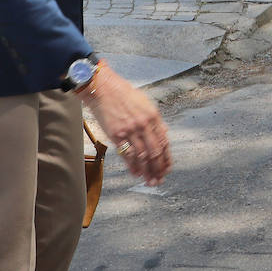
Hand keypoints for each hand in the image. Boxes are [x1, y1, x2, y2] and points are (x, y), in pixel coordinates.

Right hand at [86, 66, 171, 185]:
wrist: (104, 89)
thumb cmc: (125, 95)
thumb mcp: (146, 104)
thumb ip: (155, 120)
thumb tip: (164, 134)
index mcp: (153, 116)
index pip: (164, 142)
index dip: (166, 158)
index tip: (167, 168)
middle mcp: (144, 124)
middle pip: (154, 152)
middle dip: (158, 168)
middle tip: (159, 180)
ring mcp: (130, 130)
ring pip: (142, 156)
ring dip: (147, 170)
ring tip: (150, 181)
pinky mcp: (116, 134)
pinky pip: (126, 154)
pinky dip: (132, 166)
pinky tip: (136, 173)